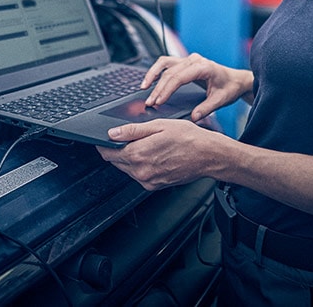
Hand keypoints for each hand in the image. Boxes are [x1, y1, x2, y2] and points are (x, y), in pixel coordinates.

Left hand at [96, 118, 225, 189]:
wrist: (208, 156)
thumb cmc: (188, 138)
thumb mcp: (159, 125)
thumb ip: (132, 131)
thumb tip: (112, 133)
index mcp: (139, 154)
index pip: (108, 153)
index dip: (103, 144)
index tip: (105, 138)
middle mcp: (141, 171)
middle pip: (116, 162)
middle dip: (116, 150)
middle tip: (127, 137)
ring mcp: (148, 180)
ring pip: (126, 169)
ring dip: (128, 158)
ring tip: (145, 144)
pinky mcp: (154, 186)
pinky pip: (138, 175)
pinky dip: (139, 165)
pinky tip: (152, 155)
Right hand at [140, 53, 252, 122]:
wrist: (236, 80)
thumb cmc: (230, 88)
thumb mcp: (221, 100)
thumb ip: (207, 108)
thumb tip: (194, 117)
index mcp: (204, 67)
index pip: (179, 77)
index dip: (167, 89)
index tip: (159, 101)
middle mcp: (194, 60)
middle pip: (170, 72)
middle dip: (158, 88)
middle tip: (150, 102)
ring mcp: (189, 59)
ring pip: (165, 63)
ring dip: (153, 75)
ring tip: (143, 88)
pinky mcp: (185, 62)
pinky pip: (167, 63)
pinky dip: (157, 71)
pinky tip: (149, 81)